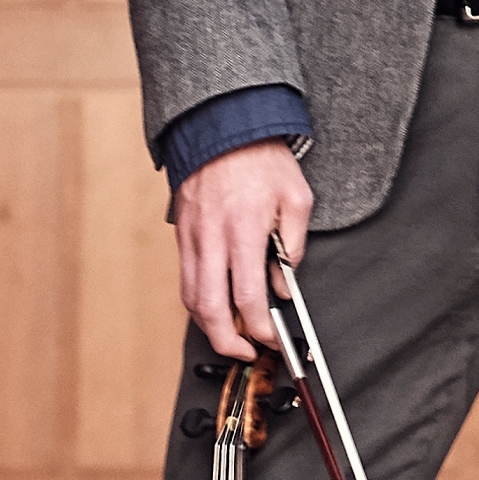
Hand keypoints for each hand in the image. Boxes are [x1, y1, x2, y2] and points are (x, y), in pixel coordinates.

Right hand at [172, 139, 314, 356]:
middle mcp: (213, 238)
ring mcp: (192, 237)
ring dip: (209, 325)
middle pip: (210, 308)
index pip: (247, 296)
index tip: (270, 338)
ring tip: (231, 336)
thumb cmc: (263, 160)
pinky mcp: (182, 234)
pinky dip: (198, 301)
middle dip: (227, 340)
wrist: (223, 127)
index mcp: (244, 230)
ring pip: (191, 297)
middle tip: (247, 351)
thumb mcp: (296, 198)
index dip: (259, 327)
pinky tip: (215, 306)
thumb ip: (293, 245)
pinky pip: (185, 278)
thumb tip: (284, 284)